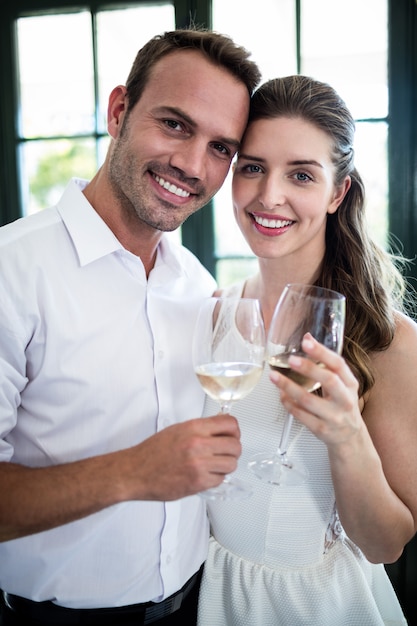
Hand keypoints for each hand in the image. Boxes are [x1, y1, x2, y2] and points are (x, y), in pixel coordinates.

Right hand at [121, 414, 241, 500]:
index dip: (234, 430)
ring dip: (226, 465)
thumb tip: (220, 429)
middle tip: (225, 452)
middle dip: (233, 449)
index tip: (231, 435)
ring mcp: (199, 464)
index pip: (229, 423)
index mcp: (194, 428)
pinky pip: (220, 479)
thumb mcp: (178, 430)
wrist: (136, 472)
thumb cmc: (153, 451)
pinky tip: (205, 474)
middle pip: (235, 445)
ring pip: (231, 463)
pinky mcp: (198, 482)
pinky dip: (216, 478)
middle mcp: (198, 444)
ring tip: (215, 465)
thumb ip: (200, 428)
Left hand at [269, 333, 361, 446]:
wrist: (350, 438)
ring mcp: (334, 417)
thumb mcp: (342, 385)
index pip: (338, 364)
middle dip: (309, 368)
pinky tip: (281, 395)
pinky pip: (301, 416)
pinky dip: (289, 404)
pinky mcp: (322, 430)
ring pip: (309, 400)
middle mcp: (345, 400)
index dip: (322, 352)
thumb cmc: (342, 406)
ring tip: (274, 377)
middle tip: (291, 359)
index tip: (306, 342)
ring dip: (289, 387)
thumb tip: (308, 337)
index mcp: (350, 384)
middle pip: (329, 381)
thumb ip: (326, 364)